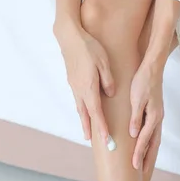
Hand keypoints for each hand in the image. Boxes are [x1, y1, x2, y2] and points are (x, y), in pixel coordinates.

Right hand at [55, 22, 114, 141]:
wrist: (69, 37)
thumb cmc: (89, 48)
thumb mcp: (104, 62)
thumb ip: (108, 81)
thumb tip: (110, 94)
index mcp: (89, 88)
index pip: (97, 113)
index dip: (102, 127)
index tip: (106, 139)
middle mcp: (80, 91)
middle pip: (86, 115)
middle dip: (90, 130)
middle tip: (94, 143)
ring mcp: (74, 87)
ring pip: (80, 109)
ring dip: (84, 121)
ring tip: (87, 132)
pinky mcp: (72, 81)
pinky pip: (78, 100)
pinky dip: (82, 110)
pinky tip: (84, 112)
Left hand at [129, 61, 163, 169]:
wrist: (152, 68)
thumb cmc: (143, 82)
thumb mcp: (136, 99)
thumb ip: (135, 117)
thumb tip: (134, 134)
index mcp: (153, 117)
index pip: (145, 140)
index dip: (139, 153)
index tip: (134, 166)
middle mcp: (157, 119)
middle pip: (153, 145)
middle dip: (147, 160)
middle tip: (142, 175)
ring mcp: (156, 118)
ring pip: (154, 141)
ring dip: (149, 155)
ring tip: (144, 168)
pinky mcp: (154, 115)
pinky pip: (152, 134)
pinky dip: (149, 145)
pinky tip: (145, 149)